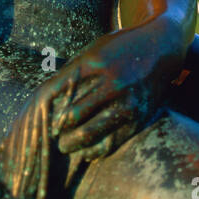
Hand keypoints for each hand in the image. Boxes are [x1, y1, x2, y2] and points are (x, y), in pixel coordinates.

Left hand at [53, 22, 183, 161]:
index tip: (37, 115)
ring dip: (71, 143)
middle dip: (56, 128)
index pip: (57, 90)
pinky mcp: (138, 118)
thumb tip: (45, 99)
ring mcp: (126, 102)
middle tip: (50, 134)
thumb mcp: (95, 49)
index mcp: (95, 62)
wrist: (162, 47)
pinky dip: (93, 151)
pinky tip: (85, 151)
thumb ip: (73, 72)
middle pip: (71, 115)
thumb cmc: (121, 48)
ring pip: (88, 133)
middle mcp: (111, 83)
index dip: (42, 107)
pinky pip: (110, 143)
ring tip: (64, 145)